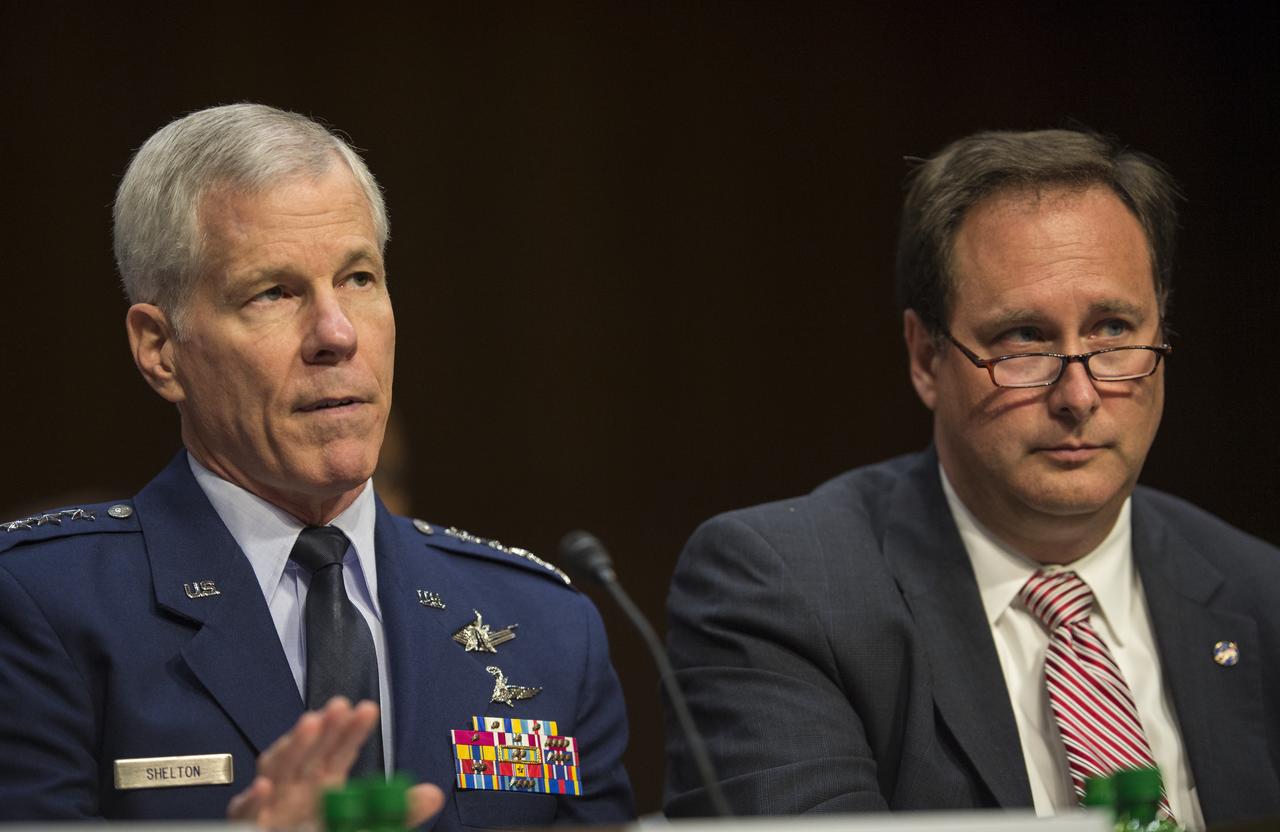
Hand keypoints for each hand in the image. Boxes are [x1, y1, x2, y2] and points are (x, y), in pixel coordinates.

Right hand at [227, 697, 443, 827]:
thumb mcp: (364, 825)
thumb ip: (397, 813)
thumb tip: (435, 794)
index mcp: (323, 786)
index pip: (339, 753)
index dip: (351, 731)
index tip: (367, 709)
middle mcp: (296, 790)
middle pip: (309, 754)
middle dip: (324, 730)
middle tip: (339, 706)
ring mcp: (271, 807)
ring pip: (277, 772)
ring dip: (291, 748)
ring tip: (310, 723)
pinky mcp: (251, 827)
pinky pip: (247, 814)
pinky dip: (253, 800)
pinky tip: (264, 785)